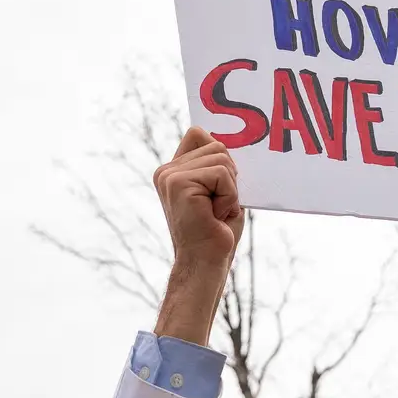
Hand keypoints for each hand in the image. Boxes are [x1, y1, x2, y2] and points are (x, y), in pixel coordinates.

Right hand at [153, 128, 244, 344]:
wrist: (205, 263)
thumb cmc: (217, 231)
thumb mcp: (220, 191)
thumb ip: (216, 164)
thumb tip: (219, 135)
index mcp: (173, 171)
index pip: (199, 135)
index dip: (219, 157)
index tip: (219, 187)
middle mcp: (167, 170)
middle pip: (217, 146)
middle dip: (230, 177)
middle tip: (218, 206)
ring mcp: (170, 176)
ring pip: (222, 159)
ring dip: (230, 189)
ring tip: (216, 212)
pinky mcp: (179, 183)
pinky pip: (222, 174)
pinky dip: (229, 196)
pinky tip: (215, 215)